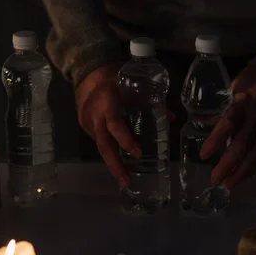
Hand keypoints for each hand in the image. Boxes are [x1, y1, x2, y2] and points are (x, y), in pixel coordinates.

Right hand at [75, 63, 140, 187]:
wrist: (87, 73)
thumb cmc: (115, 77)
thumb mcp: (133, 84)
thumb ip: (151, 101)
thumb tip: (171, 118)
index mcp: (108, 102)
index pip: (115, 125)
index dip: (125, 140)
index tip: (137, 153)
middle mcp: (95, 115)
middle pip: (103, 145)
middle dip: (115, 166)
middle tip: (126, 181)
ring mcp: (87, 122)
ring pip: (101, 146)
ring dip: (113, 162)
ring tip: (125, 177)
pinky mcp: (84, 126)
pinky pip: (99, 141)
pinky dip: (109, 150)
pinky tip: (117, 159)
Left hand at [199, 64, 255, 188]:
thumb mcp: (235, 85)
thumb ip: (223, 106)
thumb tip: (203, 122)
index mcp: (243, 101)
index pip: (228, 123)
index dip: (216, 140)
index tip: (204, 155)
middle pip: (242, 144)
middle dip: (228, 164)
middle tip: (214, 179)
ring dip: (242, 171)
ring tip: (228, 184)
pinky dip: (255, 164)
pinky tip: (244, 175)